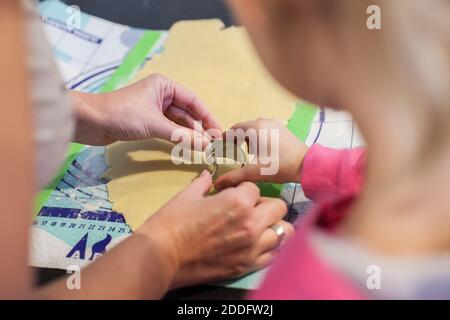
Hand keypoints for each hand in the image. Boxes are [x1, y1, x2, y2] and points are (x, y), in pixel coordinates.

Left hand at [73, 73, 221, 145]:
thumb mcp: (155, 125)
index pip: (194, 101)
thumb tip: (206, 146)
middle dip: (200, 128)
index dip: (208, 117)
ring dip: (189, 135)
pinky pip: (168, 129)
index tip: (219, 133)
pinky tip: (187, 147)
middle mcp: (162, 95)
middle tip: (213, 145)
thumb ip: (182, 136)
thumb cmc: (122, 115)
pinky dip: (177, 138)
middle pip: (187, 113)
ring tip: (203, 149)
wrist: (89, 122)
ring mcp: (154, 109)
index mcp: (165, 86)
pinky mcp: (147, 121)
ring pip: (178, 123)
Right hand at [136, 170, 293, 287]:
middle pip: (279, 207)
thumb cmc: (171, 221)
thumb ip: (203, 183)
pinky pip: (273, 255)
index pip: (256, 188)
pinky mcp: (246, 266)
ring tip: (258, 227)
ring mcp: (252, 248)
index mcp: (238, 202)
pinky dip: (268, 247)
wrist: (160, 256)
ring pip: (283, 232)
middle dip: (266, 204)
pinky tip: (254, 244)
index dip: (244, 189)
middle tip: (250, 208)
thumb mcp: (187, 195)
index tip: (233, 194)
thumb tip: (208, 174)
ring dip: (272, 226)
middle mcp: (252, 224)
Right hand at [215, 118, 308, 190]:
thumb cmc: (279, 166)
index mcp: (255, 128)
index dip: (225, 138)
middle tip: (231, 152)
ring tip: (246, 152)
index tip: (220, 147)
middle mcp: (264, 121)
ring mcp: (275, 124)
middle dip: (236, 138)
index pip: (234, 129)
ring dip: (248, 137)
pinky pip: (265, 129)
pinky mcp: (283, 129)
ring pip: (254, 128)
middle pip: (244, 127)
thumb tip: (217, 183)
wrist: (306, 165)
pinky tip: (261, 150)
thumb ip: (234, 177)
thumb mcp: (255, 172)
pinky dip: (259, 137)